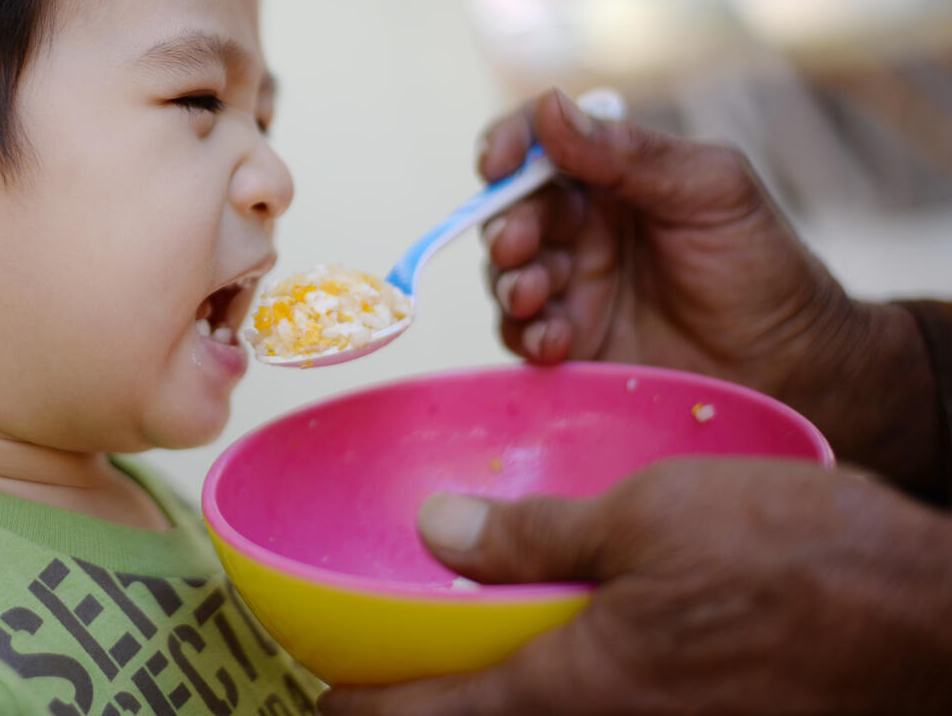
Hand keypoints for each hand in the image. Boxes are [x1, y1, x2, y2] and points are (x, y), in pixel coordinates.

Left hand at [320, 457, 951, 714]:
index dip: (368, 711)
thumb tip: (438, 534)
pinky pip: (607, 714)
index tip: (321, 701)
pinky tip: (565, 654)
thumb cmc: (803, 562)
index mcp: (581, 686)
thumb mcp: (651, 516)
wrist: (933, 622)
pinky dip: (560, 694)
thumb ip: (537, 537)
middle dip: (428, 713)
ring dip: (498, 702)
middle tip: (382, 685)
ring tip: (465, 667)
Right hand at [478, 89, 937, 491]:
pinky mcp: (571, 343)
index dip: (509, 146)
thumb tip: (549, 108)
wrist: (792, 365)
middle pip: (510, 211)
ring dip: (511, 280)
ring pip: (507, 273)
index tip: (497, 164)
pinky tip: (555, 340)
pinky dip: (526, 333)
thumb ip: (630, 153)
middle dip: (505, 225)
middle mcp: (582, 227)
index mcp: (612, 177)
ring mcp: (573, 286)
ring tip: (537, 295)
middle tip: (520, 245)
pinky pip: (522, 333)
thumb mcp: (709, 190)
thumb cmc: (760, 265)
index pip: (540, 145)